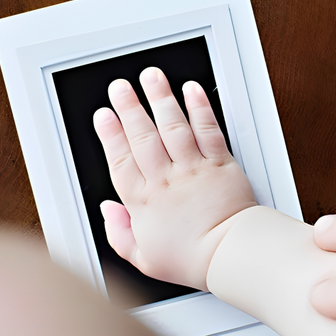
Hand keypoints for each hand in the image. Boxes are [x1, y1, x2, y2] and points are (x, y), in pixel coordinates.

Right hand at [93, 67, 256, 289]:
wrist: (231, 254)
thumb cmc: (190, 258)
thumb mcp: (143, 258)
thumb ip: (118, 233)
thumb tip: (107, 211)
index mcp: (144, 201)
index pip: (121, 160)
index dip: (110, 135)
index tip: (104, 115)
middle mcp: (166, 179)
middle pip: (143, 136)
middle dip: (129, 108)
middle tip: (119, 87)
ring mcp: (193, 168)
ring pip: (172, 126)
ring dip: (160, 99)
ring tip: (151, 77)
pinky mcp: (219, 162)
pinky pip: (208, 130)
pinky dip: (200, 108)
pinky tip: (191, 90)